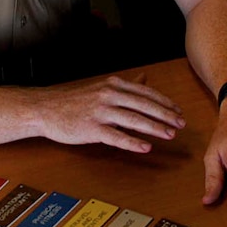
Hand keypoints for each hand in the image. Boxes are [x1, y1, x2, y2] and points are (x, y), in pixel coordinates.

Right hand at [34, 72, 184, 151]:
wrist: (45, 109)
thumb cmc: (74, 100)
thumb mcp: (101, 87)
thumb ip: (125, 85)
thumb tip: (145, 78)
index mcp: (114, 85)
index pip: (146, 93)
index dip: (165, 103)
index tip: (178, 112)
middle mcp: (109, 95)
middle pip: (145, 105)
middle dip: (166, 115)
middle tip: (181, 124)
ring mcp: (100, 112)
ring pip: (134, 120)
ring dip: (155, 128)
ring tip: (170, 135)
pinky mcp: (91, 129)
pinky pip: (116, 137)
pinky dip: (133, 142)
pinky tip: (146, 147)